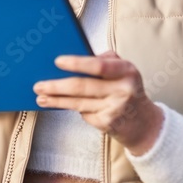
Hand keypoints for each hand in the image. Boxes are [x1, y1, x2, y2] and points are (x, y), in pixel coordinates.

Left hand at [33, 51, 163, 155]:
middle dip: (57, 86)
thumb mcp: (124, 71)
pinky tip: (58, 104)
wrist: (144, 123)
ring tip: (41, 97)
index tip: (57, 61)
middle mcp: (122, 90)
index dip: (77, 63)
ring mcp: (114, 109)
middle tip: (39, 85)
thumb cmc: (127, 89)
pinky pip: (83, 112)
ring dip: (56, 100)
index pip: (99, 66)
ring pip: (78, 102)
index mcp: (127, 71)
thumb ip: (104, 61)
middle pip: (82, 86)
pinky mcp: (107, 123)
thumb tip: (73, 59)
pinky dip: (70, 107)